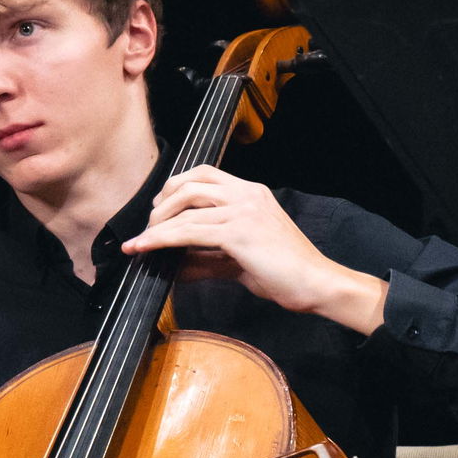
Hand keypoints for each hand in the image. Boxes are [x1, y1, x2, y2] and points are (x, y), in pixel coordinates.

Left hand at [122, 168, 385, 333]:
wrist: (316, 284)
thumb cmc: (285, 273)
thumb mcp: (239, 260)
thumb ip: (207, 258)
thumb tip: (174, 265)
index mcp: (251, 193)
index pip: (204, 174)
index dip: (175, 186)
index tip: (159, 208)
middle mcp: (246, 195)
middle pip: (189, 183)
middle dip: (161, 204)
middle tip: (148, 227)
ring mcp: (243, 211)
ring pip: (184, 208)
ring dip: (155, 226)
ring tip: (141, 243)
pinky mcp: (238, 232)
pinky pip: (188, 232)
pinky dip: (160, 240)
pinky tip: (144, 248)